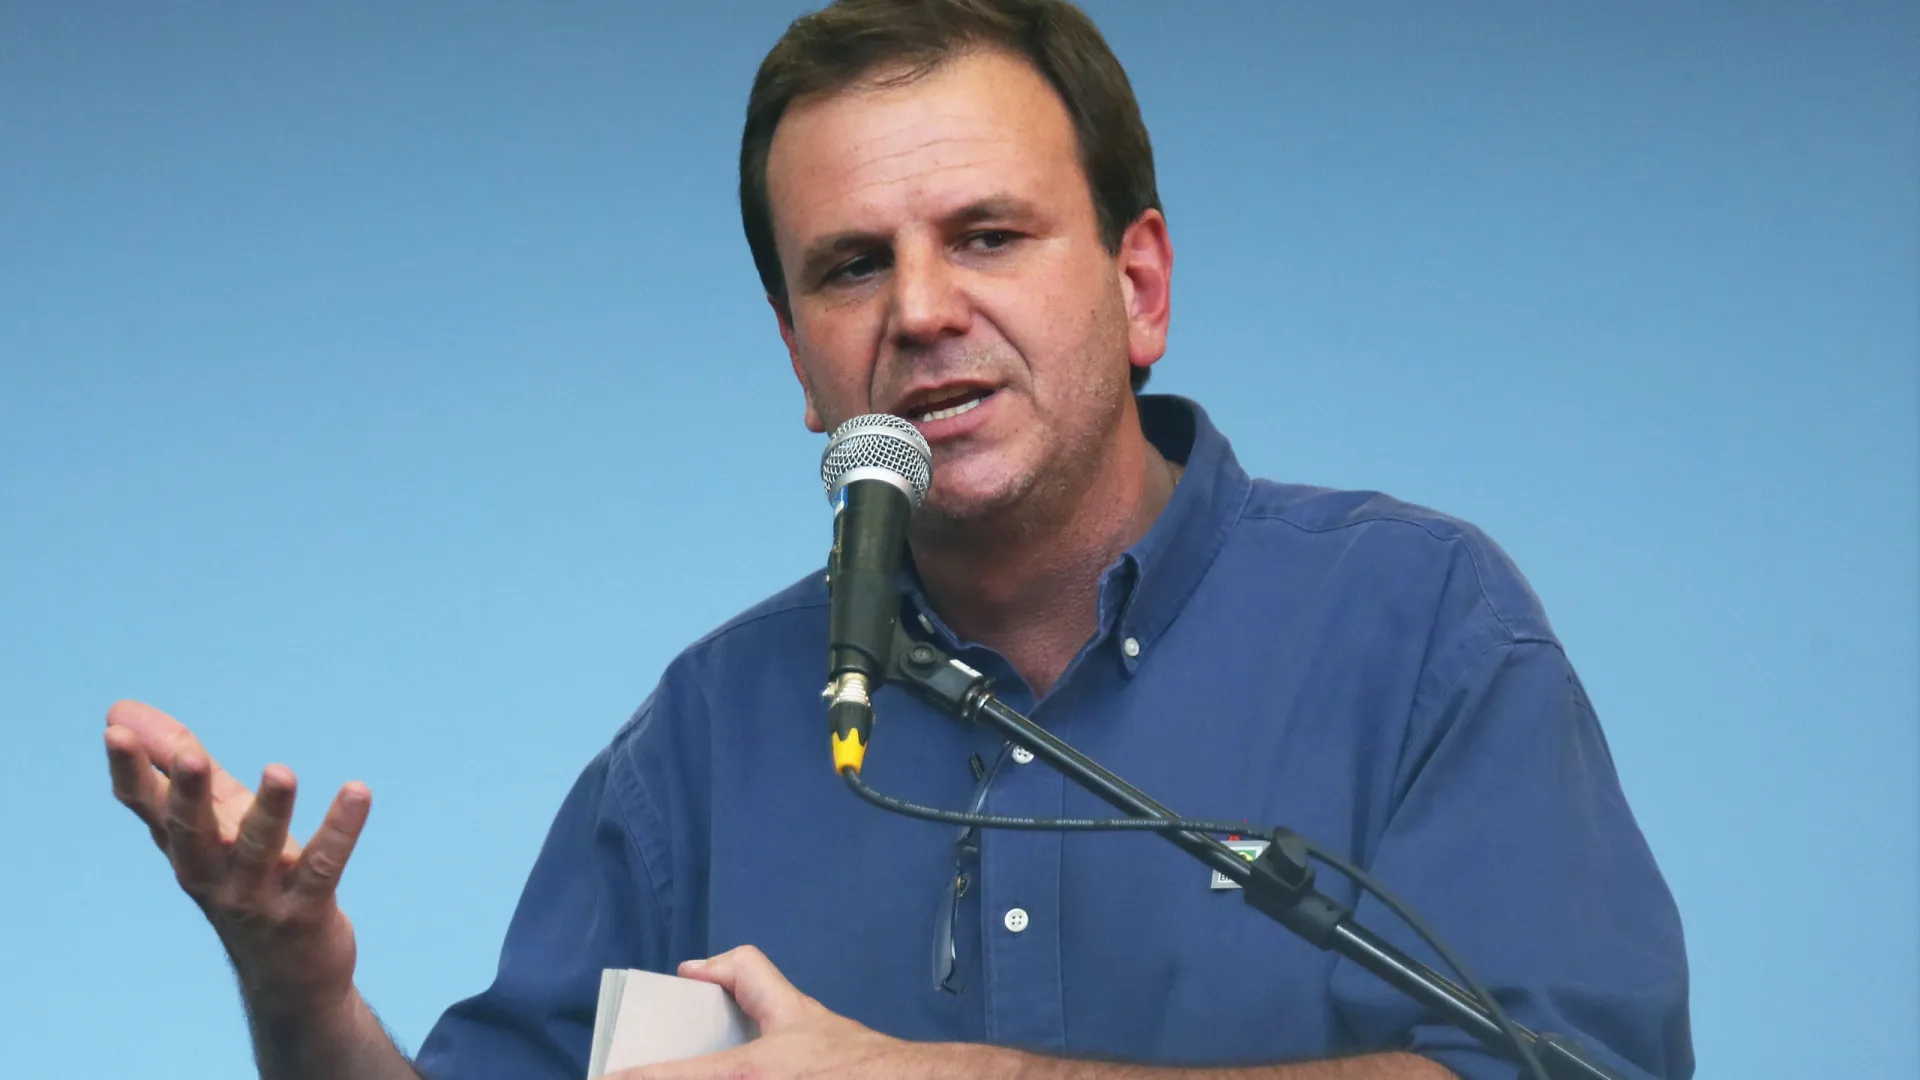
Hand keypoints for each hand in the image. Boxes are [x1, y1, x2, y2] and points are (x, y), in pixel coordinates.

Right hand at [104, 699, 369, 1018]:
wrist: (287, 974)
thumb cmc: (243, 878)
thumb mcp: (211, 819)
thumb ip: (175, 765)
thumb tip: (123, 710)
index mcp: (185, 848)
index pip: (148, 808)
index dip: (131, 772)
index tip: (114, 731)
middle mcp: (211, 874)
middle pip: (192, 833)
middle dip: (188, 795)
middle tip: (190, 755)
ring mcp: (257, 896)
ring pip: (259, 850)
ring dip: (269, 810)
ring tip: (281, 771)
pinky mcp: (304, 911)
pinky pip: (324, 866)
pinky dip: (340, 830)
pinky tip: (357, 792)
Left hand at [614, 946, 984, 1079]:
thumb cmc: (847, 1059)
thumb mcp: (795, 1009)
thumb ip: (747, 978)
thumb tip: (693, 969)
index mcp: (744, 1073)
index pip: (668, 1077)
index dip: (628, 1079)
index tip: (601, 1076)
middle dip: (651, 1077)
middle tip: (632, 1072)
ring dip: (681, 1078)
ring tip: (660, 1072)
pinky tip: (726, 1076)